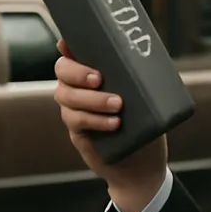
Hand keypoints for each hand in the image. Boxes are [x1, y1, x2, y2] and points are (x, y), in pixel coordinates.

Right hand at [53, 39, 167, 211]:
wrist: (143, 167)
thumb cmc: (146, 125)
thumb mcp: (147, 97)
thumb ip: (140, 77)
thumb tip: (146, 52)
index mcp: (92, 74)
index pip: (73, 54)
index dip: (67, 46)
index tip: (68, 44)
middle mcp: (78, 88)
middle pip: (63, 72)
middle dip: (78, 73)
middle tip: (99, 79)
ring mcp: (75, 110)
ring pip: (67, 96)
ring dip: (92, 99)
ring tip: (118, 105)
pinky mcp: (77, 132)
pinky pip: (77, 121)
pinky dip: (95, 120)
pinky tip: (114, 123)